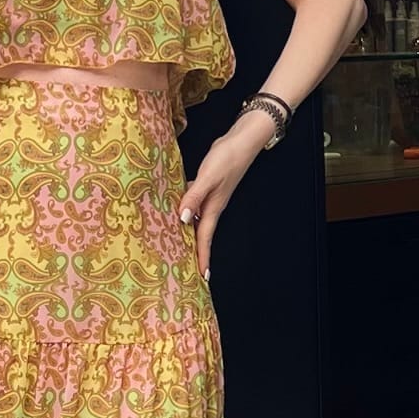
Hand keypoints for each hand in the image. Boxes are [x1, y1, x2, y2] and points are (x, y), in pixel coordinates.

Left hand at [177, 112, 274, 278]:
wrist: (242, 139)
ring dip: (189, 233)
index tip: (200, 278)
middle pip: (201, 234)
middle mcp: (212, 206)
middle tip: (185, 269)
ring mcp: (211, 197)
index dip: (201, 258)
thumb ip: (194, 197)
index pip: (204, 239)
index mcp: (213, 208)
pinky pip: (194, 204)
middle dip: (195, 252)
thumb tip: (182, 220)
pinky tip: (176, 209)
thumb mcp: (208, 177)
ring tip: (177, 245)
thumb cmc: (227, 156)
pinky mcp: (208, 186)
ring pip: (197, 220)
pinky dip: (186, 211)